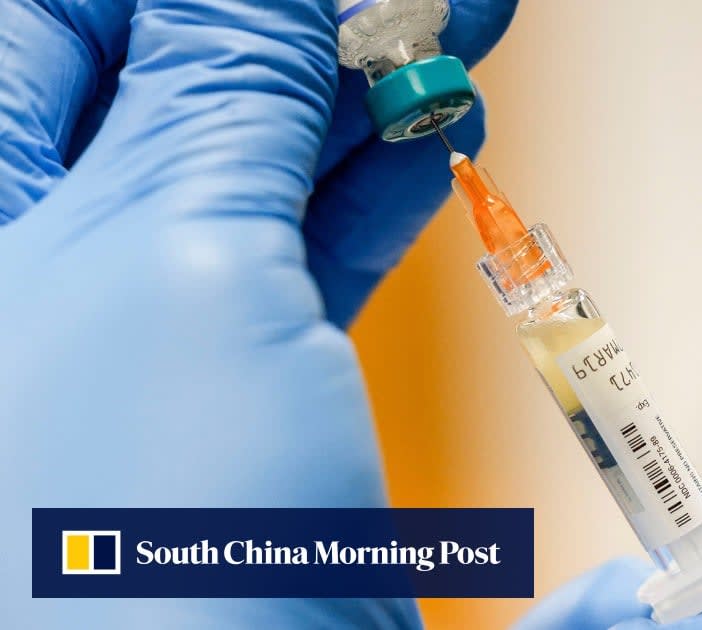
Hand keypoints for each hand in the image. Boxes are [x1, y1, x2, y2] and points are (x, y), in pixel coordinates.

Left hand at [0, 0, 514, 626]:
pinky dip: (369, 198)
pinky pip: (292, 262)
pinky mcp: (223, 399)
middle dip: (292, 26)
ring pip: (242, 165)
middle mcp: (24, 265)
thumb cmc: (117, 548)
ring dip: (351, 97)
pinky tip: (433, 146)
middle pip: (160, 79)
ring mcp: (129, 332)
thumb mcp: (173, 265)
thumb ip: (221, 94)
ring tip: (456, 36)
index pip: (64, 16)